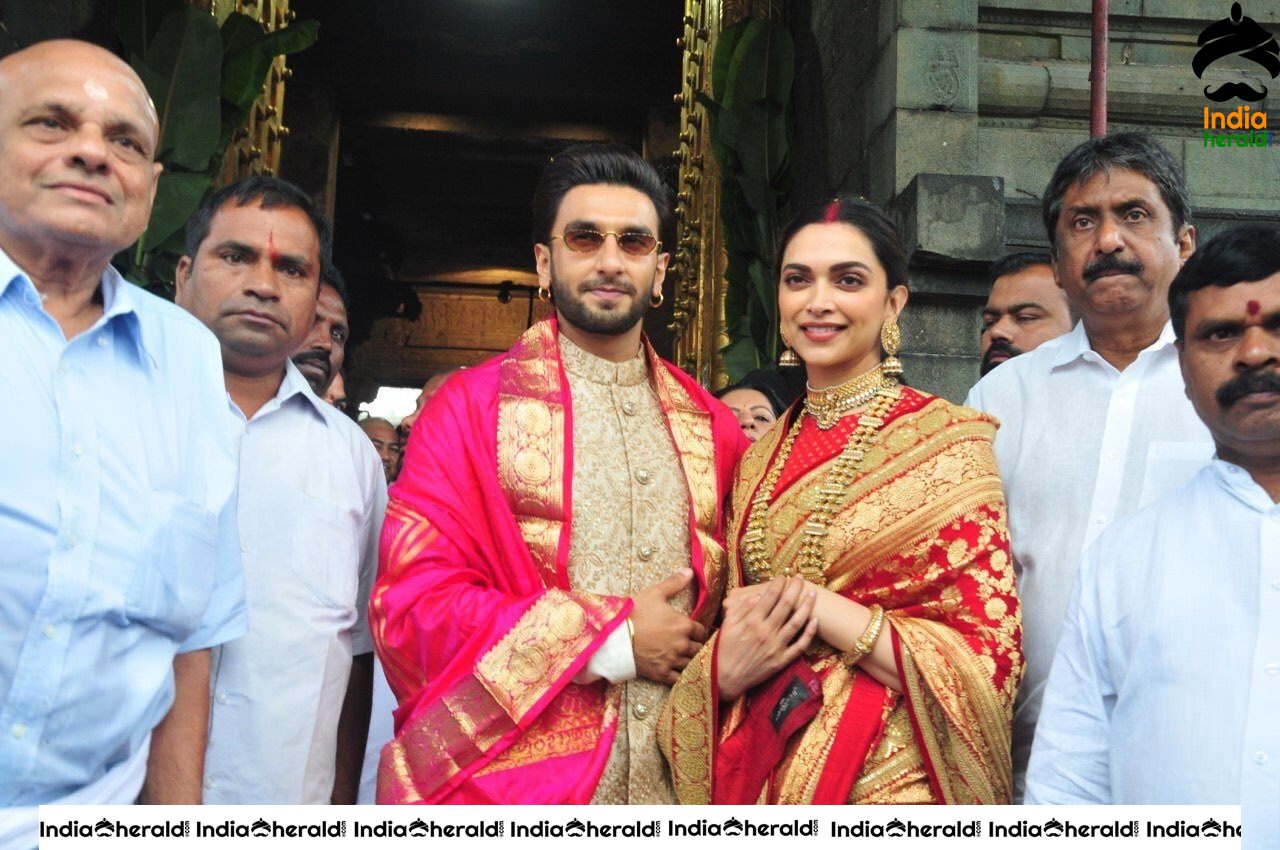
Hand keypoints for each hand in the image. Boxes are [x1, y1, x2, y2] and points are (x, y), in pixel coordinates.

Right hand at [630, 569, 709, 684]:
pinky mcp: (661, 673)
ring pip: (690, 664)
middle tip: (690, 645)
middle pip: (699, 649)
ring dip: (690, 661)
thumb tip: (690, 571)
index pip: (702, 632)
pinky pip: (678, 678)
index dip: (699, 631)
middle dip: (695, 646)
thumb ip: (674, 583)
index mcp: (684, 625)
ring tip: (684, 657)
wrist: (614, 636)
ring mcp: (672, 660)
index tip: (694, 632)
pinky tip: (676, 671)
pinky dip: (680, 675)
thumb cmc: (634, 613)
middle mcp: (682, 644)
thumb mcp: (654, 593)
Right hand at [715, 576, 817, 701]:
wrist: (726, 677)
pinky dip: (809, 633)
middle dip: (795, 588)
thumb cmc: (724, 648)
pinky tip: (815, 621)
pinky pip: (800, 645)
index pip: (770, 596)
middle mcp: (766, 631)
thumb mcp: (728, 624)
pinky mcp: (781, 660)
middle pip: (786, 604)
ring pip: (797, 622)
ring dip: (807, 605)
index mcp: (752, 621)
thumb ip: (742, 608)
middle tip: (800, 577)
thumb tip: (758, 596)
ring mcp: (776, 646)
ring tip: (813, 593)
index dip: (778, 584)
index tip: (783, 576)